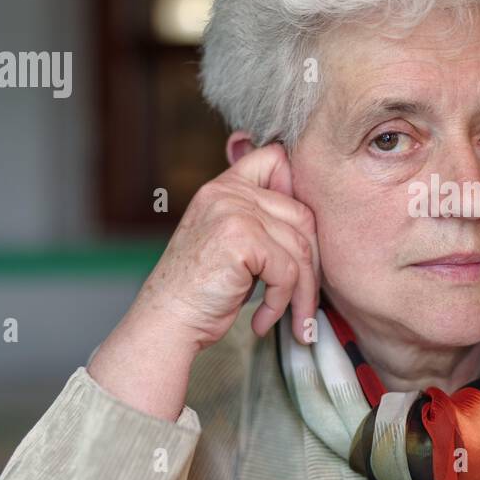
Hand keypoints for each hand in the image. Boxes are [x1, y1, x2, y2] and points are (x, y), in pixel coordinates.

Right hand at [87, 142, 319, 420]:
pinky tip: (263, 320)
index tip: (300, 233)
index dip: (298, 189)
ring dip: (302, 292)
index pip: (275, 160)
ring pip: (300, 249)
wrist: (166, 320)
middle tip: (308, 298)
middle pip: (302, 215)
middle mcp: (228, 193)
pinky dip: (282, 303)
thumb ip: (259, 221)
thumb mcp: (229, 243)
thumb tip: (311, 222)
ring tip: (294, 318)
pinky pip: (287, 272)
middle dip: (313, 263)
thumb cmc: (200, 291)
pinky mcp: (241, 239)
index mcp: (224, 188)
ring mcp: (234, 212)